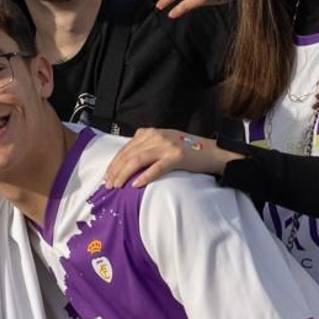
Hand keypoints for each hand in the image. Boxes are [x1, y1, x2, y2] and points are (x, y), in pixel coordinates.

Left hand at [102, 127, 239, 188]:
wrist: (211, 152)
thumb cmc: (186, 150)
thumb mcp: (163, 141)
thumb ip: (146, 146)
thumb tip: (127, 160)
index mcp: (150, 132)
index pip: (126, 148)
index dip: (114, 163)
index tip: (107, 175)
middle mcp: (156, 136)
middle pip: (129, 154)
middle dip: (115, 170)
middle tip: (108, 184)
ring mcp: (166, 146)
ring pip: (138, 160)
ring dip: (124, 174)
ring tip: (117, 185)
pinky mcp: (177, 157)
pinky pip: (157, 167)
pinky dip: (145, 176)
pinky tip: (136, 185)